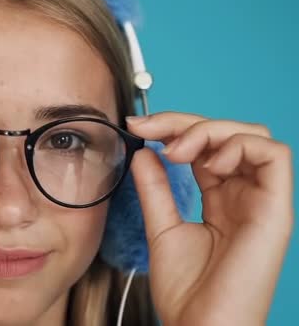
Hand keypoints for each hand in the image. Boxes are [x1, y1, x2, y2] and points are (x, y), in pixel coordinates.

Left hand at [127, 112, 293, 325]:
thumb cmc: (187, 292)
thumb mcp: (161, 227)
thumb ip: (155, 188)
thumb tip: (143, 152)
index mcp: (222, 199)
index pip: (205, 147)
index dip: (174, 128)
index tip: (138, 127)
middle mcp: (244, 195)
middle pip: (227, 133)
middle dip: (185, 122)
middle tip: (150, 130)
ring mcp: (261, 201)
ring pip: (252, 136)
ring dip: (210, 130)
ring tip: (178, 151)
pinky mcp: (275, 210)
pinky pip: (274, 155)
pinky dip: (238, 145)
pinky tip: (207, 163)